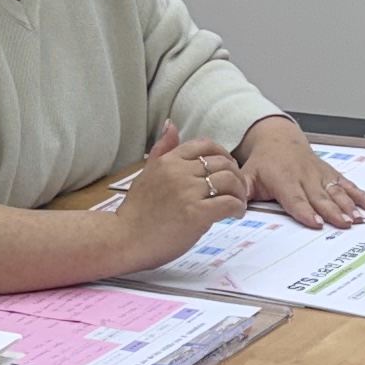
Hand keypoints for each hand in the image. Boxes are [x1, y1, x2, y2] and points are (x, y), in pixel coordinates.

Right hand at [113, 122, 251, 264]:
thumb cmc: (136, 212)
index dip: (223, 155)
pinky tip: (235, 214)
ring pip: (230, 180)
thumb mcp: (146, 173)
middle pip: (223, 163)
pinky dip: (238, 207)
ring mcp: (188, 192)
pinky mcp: (196, 213)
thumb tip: (171, 125)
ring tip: (238, 203)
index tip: (227, 169)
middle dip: (236, 175)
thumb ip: (162, 150)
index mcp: (168, 161)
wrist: (124, 240)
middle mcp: (179, 172)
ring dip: (240, 192)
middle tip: (237, 190)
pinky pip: (229, 203)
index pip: (206, 145)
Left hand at [238, 114, 364, 230]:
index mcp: (284, 179)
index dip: (306, 211)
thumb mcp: (248, 174)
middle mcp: (304, 176)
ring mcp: (319, 174)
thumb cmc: (263, 161)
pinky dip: (359, 193)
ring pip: (336, 190)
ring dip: (349, 204)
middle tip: (345, 223)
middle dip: (333, 211)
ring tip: (359, 217)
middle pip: (320, 197)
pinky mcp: (330, 173)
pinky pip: (346, 183)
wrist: (277, 137)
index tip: (317, 223)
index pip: (295, 199)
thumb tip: (234, 206)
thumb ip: (242, 190)